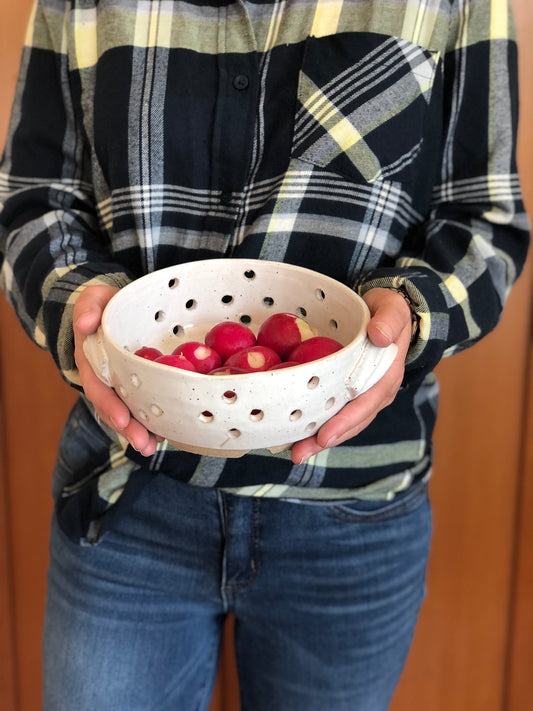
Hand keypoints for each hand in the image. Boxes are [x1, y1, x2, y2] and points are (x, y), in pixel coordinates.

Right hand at [73, 284, 160, 456]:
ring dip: (140, 433)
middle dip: (129, 429)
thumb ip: (88, 308)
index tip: (122, 420)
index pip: (98, 388)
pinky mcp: (137, 385)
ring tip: (153, 447)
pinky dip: (153, 421)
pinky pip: (143, 405)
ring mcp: (121, 385)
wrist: (115, 309)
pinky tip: (167, 434)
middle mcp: (105, 379)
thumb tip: (84, 323)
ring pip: (128, 413)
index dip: (110, 405)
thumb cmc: (105, 305)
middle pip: (114, 409)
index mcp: (92, 362)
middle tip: (144, 445)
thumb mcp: (93, 299)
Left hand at [290, 288, 412, 464]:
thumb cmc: (388, 310)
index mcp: (387, 375)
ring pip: (342, 423)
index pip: (367, 403)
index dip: (346, 421)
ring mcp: (363, 395)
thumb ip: (389, 319)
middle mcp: (377, 392)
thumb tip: (380, 336)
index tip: (325, 436)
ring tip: (294, 453)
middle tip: (298, 454)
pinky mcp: (349, 392)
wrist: (386, 313)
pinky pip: (335, 412)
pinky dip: (317, 424)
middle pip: (352, 422)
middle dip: (326, 439)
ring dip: (318, 439)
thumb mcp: (393, 307)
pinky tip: (296, 434)